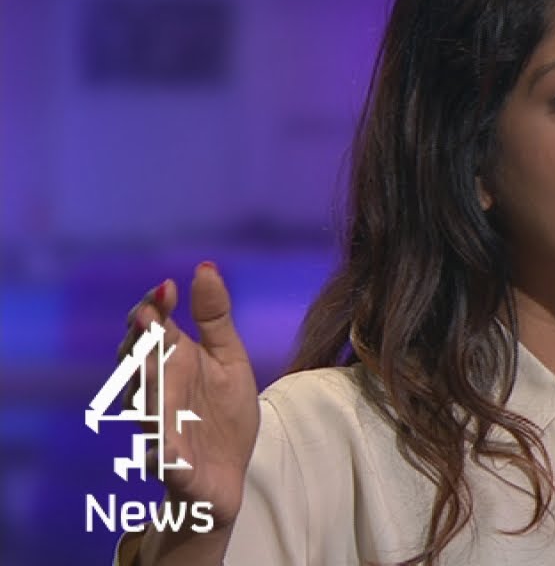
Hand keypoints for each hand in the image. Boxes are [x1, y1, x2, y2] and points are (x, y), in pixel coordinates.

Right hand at [116, 262, 259, 531]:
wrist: (229, 476)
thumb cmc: (223, 415)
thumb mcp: (228, 359)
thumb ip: (215, 318)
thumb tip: (205, 266)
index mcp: (172, 362)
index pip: (152, 328)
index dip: (154, 307)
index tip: (167, 288)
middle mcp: (158, 391)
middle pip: (137, 361)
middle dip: (141, 341)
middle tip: (148, 318)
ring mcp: (161, 427)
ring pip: (144, 405)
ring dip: (146, 386)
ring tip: (150, 362)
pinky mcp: (172, 465)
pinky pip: (160, 458)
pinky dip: (159, 454)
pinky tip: (161, 450)